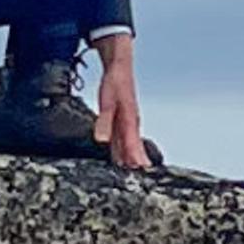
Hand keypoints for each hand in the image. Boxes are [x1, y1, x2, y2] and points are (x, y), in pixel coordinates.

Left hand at [93, 38, 148, 169]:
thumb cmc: (115, 82)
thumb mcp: (107, 101)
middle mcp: (131, 122)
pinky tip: (120, 159)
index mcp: (129, 118)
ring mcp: (127, 121)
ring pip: (129, 144)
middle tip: (141, 177)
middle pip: (134, 146)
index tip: (139, 169)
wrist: (120, 67)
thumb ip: (104, 121)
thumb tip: (102, 140)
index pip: (132, 142)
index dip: (135, 156)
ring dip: (131, 158)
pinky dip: (123, 151)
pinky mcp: (122, 120)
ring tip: (132, 173)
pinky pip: (123, 139)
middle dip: (137, 161)